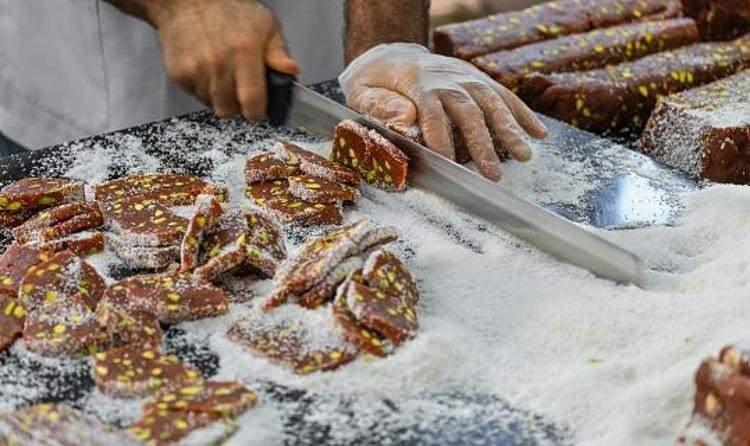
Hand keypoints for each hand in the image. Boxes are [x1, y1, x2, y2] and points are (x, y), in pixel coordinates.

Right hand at [148, 0, 298, 118]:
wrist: (188, 1)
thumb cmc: (229, 11)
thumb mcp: (265, 25)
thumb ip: (279, 52)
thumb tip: (291, 71)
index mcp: (244, 52)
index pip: (252, 101)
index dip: (257, 111)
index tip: (258, 108)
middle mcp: (218, 62)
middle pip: (230, 110)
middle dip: (239, 106)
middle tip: (241, 92)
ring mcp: (196, 69)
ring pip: (213, 105)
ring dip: (221, 99)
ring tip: (224, 78)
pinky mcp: (178, 73)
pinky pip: (196, 96)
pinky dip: (204, 90)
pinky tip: (208, 72)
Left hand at [339, 43, 547, 180]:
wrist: (393, 54)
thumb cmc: (375, 80)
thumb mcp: (362, 90)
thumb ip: (379, 104)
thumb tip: (405, 117)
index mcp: (418, 83)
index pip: (432, 113)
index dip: (441, 138)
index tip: (448, 165)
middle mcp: (448, 79)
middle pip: (469, 111)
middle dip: (482, 144)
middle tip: (493, 175)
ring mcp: (467, 78)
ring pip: (492, 102)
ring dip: (510, 129)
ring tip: (524, 156)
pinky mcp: (478, 80)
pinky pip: (504, 95)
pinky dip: (523, 114)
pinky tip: (539, 134)